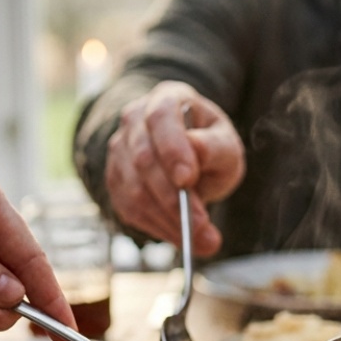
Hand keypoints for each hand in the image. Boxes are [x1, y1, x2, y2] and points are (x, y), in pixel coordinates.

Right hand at [103, 80, 243, 256]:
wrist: (189, 156)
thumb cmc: (210, 146)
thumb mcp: (225, 144)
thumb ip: (214, 147)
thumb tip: (196, 152)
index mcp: (165, 100)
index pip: (161, 118)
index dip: (172, 149)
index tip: (188, 180)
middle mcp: (134, 121)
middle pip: (144, 160)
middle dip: (174, 199)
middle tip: (203, 228)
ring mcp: (120, 151)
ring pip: (135, 190)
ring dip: (168, 220)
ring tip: (201, 240)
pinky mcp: (116, 181)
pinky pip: (130, 209)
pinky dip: (158, 228)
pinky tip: (182, 236)